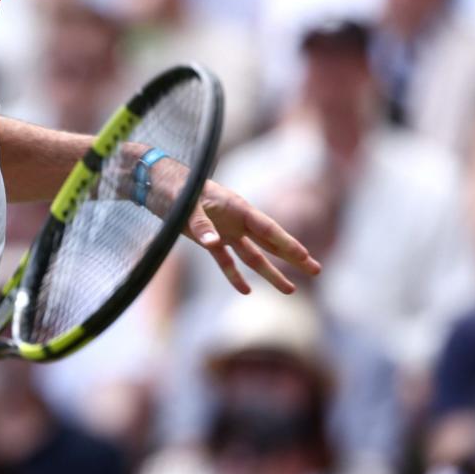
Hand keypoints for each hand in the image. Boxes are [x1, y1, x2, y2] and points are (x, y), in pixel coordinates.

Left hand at [184, 179, 321, 294]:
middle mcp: (236, 221)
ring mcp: (224, 230)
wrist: (158, 183)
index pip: (268, 229)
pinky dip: (234, 275)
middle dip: (293, 257)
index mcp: (238, 208)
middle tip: (316, 270)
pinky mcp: (208, 239)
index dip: (287, 243)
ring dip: (270, 272)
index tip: (305, 256)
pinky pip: (225, 260)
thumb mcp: (188, 203)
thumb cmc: (177, 187)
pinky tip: (246, 290)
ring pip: (252, 255)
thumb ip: (201, 224)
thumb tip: (214, 244)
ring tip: (290, 290)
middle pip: (270, 243)